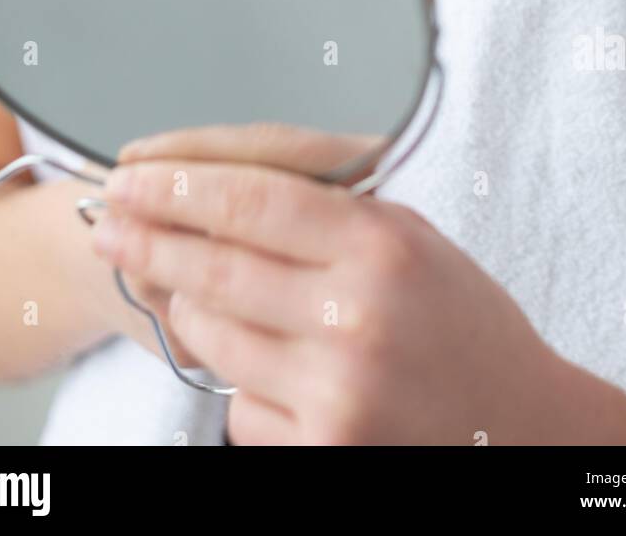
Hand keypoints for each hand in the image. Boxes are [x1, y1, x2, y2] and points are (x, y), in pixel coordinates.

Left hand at [89, 131, 559, 444]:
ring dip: (185, 310)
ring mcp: (337, 391)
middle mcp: (356, 316)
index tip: (128, 173)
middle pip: (214, 266)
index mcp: (383, 245)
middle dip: (145, 239)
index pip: (252, 199)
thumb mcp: (410, 238)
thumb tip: (211, 193)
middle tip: (104, 223)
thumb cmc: (461, 322)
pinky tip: (273, 369)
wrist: (521, 428)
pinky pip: (239, 407)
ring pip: (210, 339)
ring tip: (182, 289)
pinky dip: (242, 384)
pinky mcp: (324, 452)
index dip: (177, 184)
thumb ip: (323, 213)